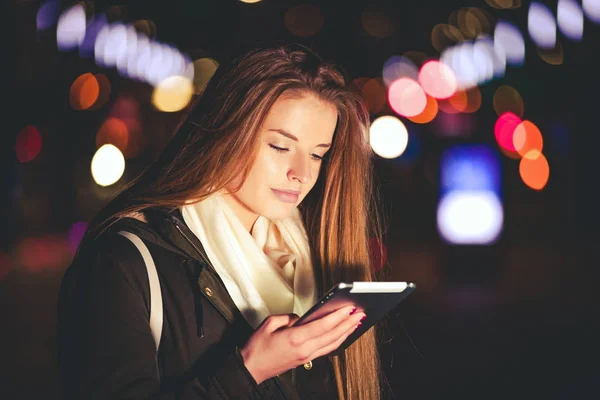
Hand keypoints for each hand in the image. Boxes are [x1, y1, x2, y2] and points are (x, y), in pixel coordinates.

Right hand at [239, 305, 365, 383]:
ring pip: (332, 344)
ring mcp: (306, 356)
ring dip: (346, 332)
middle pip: (332, 335)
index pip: (323, 326)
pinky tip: (342, 334)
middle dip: (348, 323)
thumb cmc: (257, 348)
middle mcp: (304, 349)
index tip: (349, 308)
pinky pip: (326, 349)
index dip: (338, 316)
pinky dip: (337, 341)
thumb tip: (301, 318)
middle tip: (360, 313)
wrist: (250, 369)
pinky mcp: (305, 360)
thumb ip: (288, 317)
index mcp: (295, 339)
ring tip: (356, 322)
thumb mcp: (269, 324)